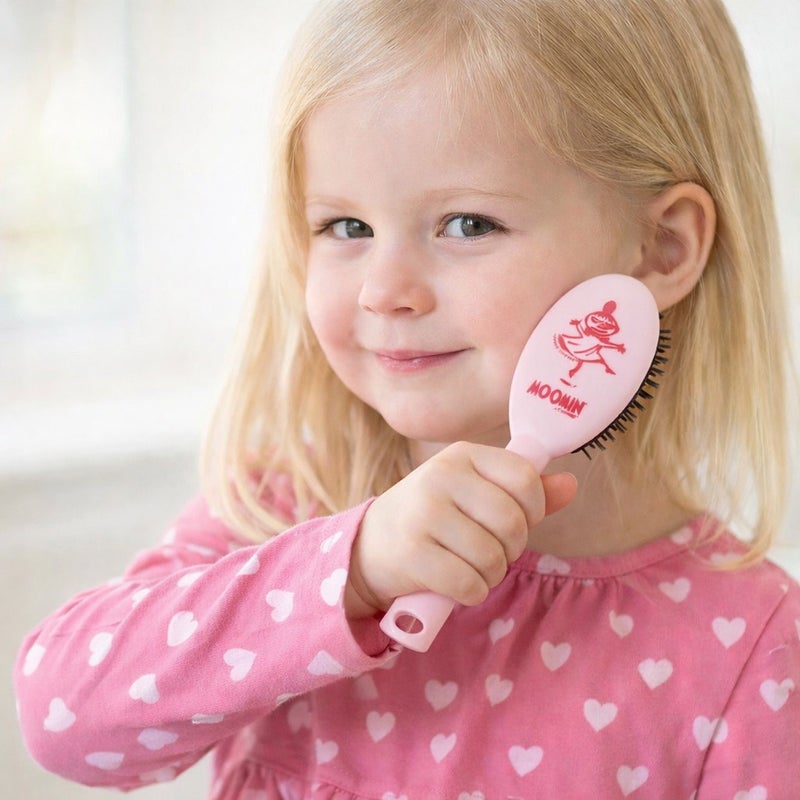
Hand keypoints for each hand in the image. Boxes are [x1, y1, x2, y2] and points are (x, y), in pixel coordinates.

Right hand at [345, 441, 575, 618]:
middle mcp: (440, 476)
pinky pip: (470, 584)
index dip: (533, 509)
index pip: (525, 478)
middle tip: (491, 550)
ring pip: (493, 557)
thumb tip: (572, 484)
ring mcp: (423, 514)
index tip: (515, 520)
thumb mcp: (474, 493)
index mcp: (462, 454)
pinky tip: (456, 584)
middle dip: (512, 548)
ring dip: (491, 574)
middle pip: (513, 522)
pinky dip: (472, 593)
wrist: (369, 547)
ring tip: (471, 567)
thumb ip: (523, 490)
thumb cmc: (433, 518)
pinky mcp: (412, 553)